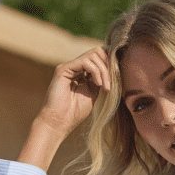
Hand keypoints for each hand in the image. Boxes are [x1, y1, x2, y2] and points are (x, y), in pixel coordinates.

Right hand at [18, 48, 111, 169]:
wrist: (59, 122)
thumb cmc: (75, 113)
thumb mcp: (94, 93)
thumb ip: (101, 80)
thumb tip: (113, 68)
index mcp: (81, 72)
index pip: (99, 57)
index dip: (110, 64)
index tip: (116, 81)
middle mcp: (75, 67)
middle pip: (98, 51)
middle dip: (108, 66)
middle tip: (110, 85)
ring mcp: (69, 67)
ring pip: (93, 55)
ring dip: (104, 71)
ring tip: (105, 88)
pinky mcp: (63, 69)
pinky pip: (85, 61)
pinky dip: (96, 71)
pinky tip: (97, 84)